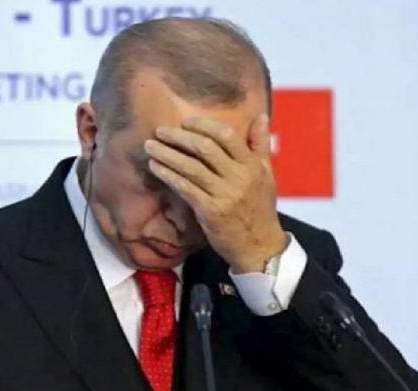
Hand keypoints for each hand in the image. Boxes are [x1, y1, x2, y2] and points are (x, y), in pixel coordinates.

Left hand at [144, 114, 288, 272]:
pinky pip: (185, 188)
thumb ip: (261, 145)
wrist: (260, 247)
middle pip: (205, 148)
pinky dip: (168, 175)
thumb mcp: (267, 174)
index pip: (227, 136)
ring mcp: (224, 195)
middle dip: (179, 137)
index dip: (203, 125)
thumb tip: (260, 116)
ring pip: (191, 167)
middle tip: (160, 131)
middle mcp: (239, 177)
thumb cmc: (260, 209)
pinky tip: (156, 168)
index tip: (185, 122)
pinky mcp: (210, 212)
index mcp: (252, 165)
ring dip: (167, 154)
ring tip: (150, 146)